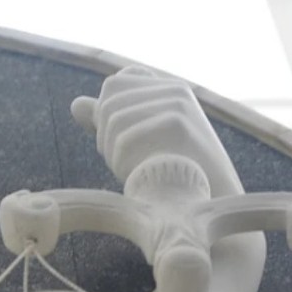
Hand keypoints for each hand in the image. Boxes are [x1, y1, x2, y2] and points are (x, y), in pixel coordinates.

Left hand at [75, 66, 241, 196]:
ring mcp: (178, 104)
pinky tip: (144, 176)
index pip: (115, 84)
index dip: (106, 114)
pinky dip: (124, 164)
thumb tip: (75, 104)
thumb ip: (109, 122)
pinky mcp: (178, 123)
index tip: (121, 142)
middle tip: (128, 163)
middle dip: (106, 136)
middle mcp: (175, 89)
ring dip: (114, 153)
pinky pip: (124, 139)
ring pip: (112, 119)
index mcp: (168, 89)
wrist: (215, 206)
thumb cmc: (174, 176)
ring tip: (139, 170)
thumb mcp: (139, 144)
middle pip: (108, 102)